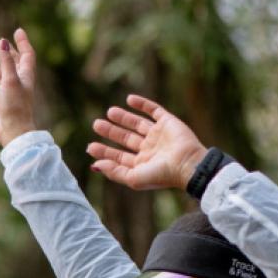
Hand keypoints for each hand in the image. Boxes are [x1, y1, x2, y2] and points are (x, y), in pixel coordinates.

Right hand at [0, 28, 37, 146]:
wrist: (13, 132)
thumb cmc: (15, 106)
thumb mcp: (10, 80)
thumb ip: (6, 61)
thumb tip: (2, 43)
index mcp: (26, 77)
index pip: (27, 55)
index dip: (23, 43)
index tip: (17, 31)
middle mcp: (20, 85)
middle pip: (14, 64)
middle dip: (7, 54)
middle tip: (0, 42)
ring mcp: (11, 95)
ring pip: (1, 78)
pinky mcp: (2, 106)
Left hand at [87, 94, 207, 190]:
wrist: (187, 164)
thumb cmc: (161, 175)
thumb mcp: (133, 178)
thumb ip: (114, 172)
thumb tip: (95, 165)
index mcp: (141, 164)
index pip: (119, 157)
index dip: (104, 152)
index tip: (90, 147)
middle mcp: (149, 150)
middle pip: (126, 138)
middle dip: (111, 132)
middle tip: (96, 124)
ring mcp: (158, 135)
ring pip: (137, 123)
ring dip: (124, 117)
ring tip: (109, 112)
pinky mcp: (168, 122)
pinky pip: (154, 110)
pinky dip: (142, 104)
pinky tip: (129, 99)